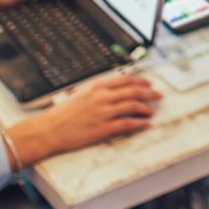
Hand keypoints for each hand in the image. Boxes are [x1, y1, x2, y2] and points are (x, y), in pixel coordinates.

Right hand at [5, 71, 163, 164]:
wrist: (49, 129)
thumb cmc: (63, 113)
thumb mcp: (81, 93)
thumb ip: (99, 90)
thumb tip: (117, 88)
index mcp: (96, 86)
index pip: (126, 79)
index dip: (141, 81)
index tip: (150, 84)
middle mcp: (102, 97)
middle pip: (133, 91)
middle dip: (150, 93)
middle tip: (159, 95)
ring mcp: (103, 112)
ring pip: (133, 106)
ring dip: (147, 108)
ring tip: (152, 111)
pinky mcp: (103, 128)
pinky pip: (127, 124)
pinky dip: (140, 123)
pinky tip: (146, 124)